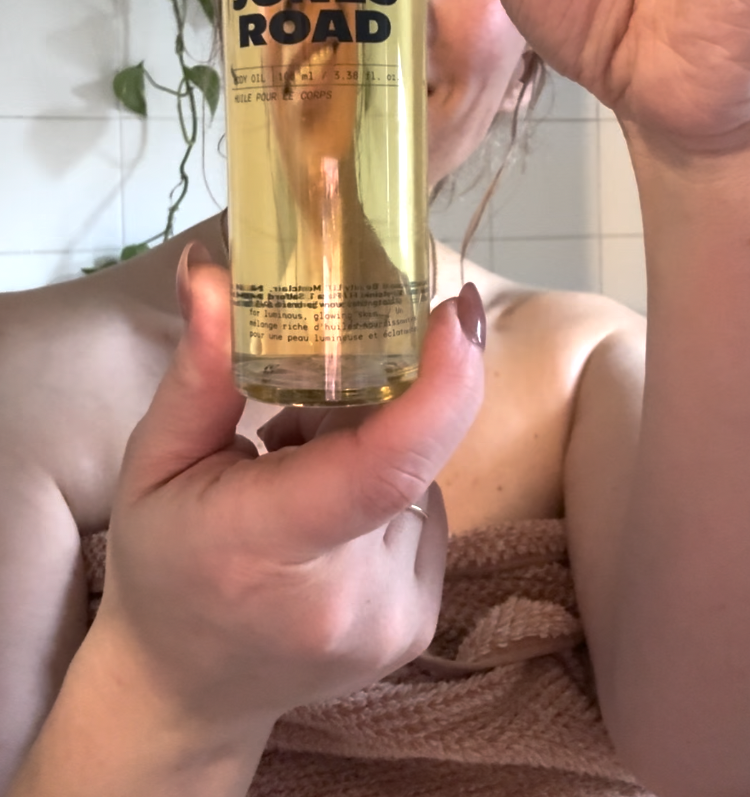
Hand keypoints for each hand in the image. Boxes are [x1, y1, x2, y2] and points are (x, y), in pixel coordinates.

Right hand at [93, 246, 484, 730]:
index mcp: (266, 546)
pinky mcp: (418, 624)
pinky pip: (425, 514)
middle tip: (293, 421)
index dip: (440, 383)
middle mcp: (348, 595)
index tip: (455, 312)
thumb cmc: (163, 564)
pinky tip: (328, 518)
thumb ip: (201, 369)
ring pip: (419, 477)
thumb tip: (214, 270)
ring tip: (295, 482)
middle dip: (367, 405)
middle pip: (404, 451)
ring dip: (371, 452)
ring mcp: (393, 619)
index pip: (383, 467)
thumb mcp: (155, 462)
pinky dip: (386, 494)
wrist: (185, 690)